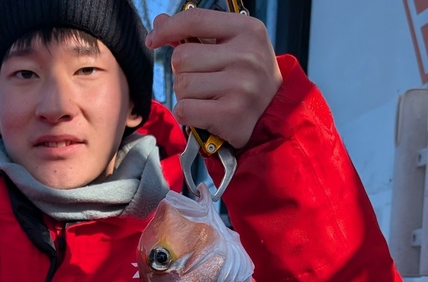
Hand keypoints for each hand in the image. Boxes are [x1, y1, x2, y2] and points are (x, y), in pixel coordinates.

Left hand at [145, 9, 282, 149]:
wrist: (275, 114)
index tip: (153, 39)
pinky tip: (206, 113)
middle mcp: (247, 55)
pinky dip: (188, 115)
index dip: (167, 28)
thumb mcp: (231, 46)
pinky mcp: (231, 114)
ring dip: (186, 95)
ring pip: (181, 85)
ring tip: (209, 98)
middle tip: (205, 81)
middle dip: (184, 72)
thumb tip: (160, 21)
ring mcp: (241, 85)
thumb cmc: (247, 77)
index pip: (194, 20)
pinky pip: (184, 110)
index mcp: (248, 30)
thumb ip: (196, 34)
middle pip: (182, 57)